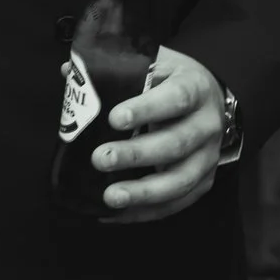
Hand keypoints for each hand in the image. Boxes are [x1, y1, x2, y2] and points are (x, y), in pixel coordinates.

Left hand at [95, 46, 226, 223]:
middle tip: (100, 158)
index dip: (146, 110)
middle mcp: (207, 125)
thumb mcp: (155, 65)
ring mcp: (208, 157)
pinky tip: (117, 214)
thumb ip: (116, 69)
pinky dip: (146, 212)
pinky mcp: (203, 181)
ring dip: (143, 192)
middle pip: (176, 144)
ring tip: (110, 196)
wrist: (212, 99)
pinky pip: (177, 202)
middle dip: (137, 155)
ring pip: (180, 180)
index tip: (115, 119)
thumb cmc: (173, 82)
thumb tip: (68, 71)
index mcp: (195, 88)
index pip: (175, 99)